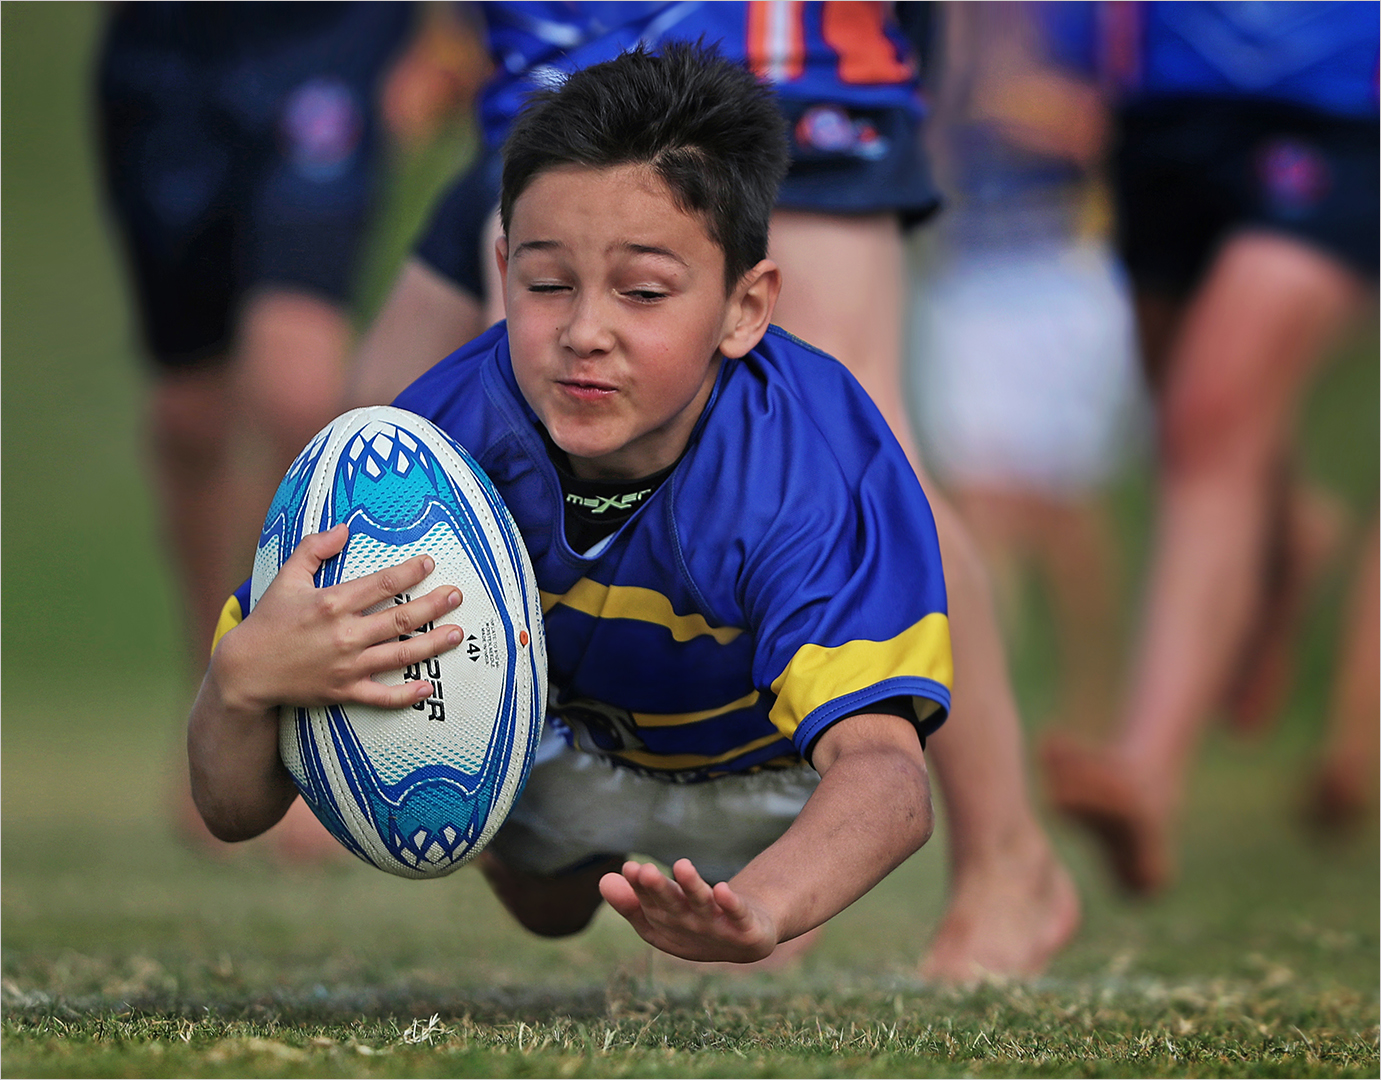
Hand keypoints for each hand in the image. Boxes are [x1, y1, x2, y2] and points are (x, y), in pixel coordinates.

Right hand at [216, 523, 463, 711]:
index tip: (430, 563)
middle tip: (457, 596)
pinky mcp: (343, 691)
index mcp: (332, 603)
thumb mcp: (287, 578)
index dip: (411, 572)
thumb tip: (344, 528)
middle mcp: (344, 634)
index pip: (383, 584)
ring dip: (432, 645)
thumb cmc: (269, 621)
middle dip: (434, 606)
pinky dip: (406, 696)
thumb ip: (314, 549)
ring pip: (400, 656)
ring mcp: (346, 666)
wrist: (246, 670)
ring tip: (456, 634)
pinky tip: (428, 688)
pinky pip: (381, 697)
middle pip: (401, 619)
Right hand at [598, 857, 778, 962]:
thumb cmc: (696, 923)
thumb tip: (604, 880)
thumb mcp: (662, 914)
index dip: (638, 888)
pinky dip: (730, 903)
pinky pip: (737, 913)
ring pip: (703, 905)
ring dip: (693, 887)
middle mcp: (689, 927)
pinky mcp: (745, 926)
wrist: (746, 939)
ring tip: (683, 866)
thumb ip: (633, 901)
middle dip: (659, 890)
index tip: (628, 867)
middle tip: (645, 871)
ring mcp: (717, 928)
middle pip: (672, 906)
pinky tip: (722, 888)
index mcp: (666, 925)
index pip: (648, 905)